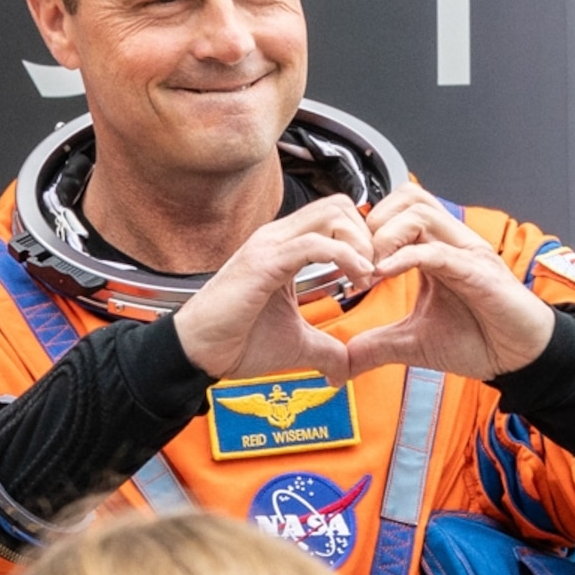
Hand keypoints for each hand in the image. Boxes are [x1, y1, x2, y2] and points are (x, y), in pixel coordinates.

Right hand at [170, 196, 374, 383]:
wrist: (199, 353)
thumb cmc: (238, 342)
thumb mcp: (297, 345)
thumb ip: (326, 349)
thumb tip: (345, 368)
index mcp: (285, 248)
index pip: (335, 217)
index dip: (364, 240)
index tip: (374, 274)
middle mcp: (277, 238)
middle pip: (339, 205)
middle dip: (368, 235)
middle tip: (374, 271)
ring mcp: (269, 245)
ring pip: (331, 215)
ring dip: (361, 243)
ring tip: (367, 276)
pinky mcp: (264, 262)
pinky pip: (315, 243)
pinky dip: (346, 256)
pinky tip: (357, 278)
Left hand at [344, 184, 558, 380]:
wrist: (520, 359)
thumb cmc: (480, 341)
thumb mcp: (414, 343)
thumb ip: (377, 345)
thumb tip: (343, 361)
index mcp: (436, 251)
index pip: (396, 211)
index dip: (366, 230)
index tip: (350, 265)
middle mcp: (451, 243)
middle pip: (406, 197)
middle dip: (373, 224)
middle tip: (358, 260)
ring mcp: (467, 253)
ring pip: (419, 211)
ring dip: (386, 236)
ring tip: (372, 269)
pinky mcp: (479, 272)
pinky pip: (438, 251)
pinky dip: (405, 258)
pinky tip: (384, 276)